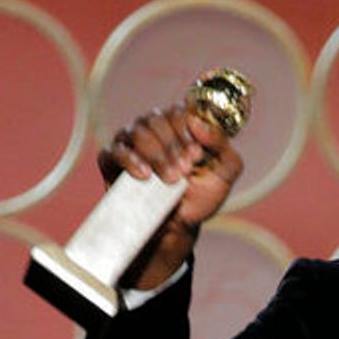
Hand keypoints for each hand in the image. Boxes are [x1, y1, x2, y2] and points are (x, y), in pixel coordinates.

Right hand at [97, 103, 243, 288]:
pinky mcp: (113, 161)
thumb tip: (198, 124)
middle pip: (156, 119)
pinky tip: (145, 175)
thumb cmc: (201, 196)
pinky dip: (130, 161)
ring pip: (138, 132)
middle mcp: (153, 129)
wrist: (179, 227)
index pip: (178, 111)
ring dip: (157, 155)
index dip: (186, 129)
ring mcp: (131, 143)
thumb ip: (222, 145)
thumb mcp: (225, 173)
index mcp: (179, 126)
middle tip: (185, 171)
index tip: (196, 154)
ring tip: (171, 179)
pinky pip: (114, 151)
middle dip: (173, 146)